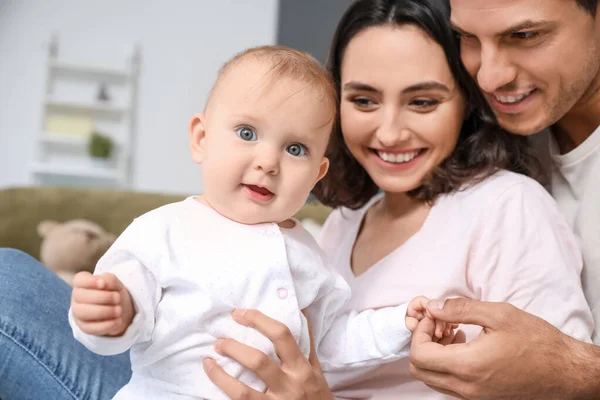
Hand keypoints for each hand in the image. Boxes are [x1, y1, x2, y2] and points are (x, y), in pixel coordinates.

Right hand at [71, 271, 134, 336]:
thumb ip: (108, 279)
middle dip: (103, 297)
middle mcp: (76, 298)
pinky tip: (118, 320)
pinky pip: (92, 328)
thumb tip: (103, 283)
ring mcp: (78, 314)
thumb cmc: (112, 291)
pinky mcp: (85, 328)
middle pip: (80, 296)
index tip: (103, 284)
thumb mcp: (114, 282)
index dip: (90, 282)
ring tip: (119, 310)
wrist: (118, 308)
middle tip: (117, 298)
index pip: (78, 280)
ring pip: (83, 313)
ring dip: (105, 311)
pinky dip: (107, 324)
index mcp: (81, 283)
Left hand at [203, 309, 332, 399]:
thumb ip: (306, 341)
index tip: (239, 314)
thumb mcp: (316, 369)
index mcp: (301, 368)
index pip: (281, 336)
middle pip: (258, 361)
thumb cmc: (317, 396)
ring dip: (221, 375)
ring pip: (242, 391)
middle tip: (219, 341)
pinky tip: (208, 390)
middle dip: (235, 348)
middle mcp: (289, 385)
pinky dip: (222, 396)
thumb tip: (301, 310)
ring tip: (208, 362)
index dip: (258, 320)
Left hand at [409, 298, 585, 399]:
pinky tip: (463, 344)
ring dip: (433, 353)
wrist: (565, 372)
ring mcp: (472, 397)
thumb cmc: (538, 342)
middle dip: (422, 342)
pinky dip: (445, 364)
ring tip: (453, 331)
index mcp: (468, 366)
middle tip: (440, 324)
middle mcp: (466, 388)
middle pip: (420, 369)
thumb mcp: (499, 314)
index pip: (419, 354)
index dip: (419, 332)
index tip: (433, 317)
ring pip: (432, 378)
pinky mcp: (479, 398)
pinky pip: (448, 384)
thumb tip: (433, 307)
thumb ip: (460, 309)